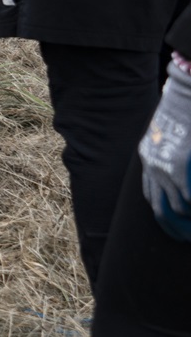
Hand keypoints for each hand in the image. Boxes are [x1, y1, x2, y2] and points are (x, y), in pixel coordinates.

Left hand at [140, 57, 190, 240]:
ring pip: (174, 206)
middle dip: (172, 227)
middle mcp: (152, 166)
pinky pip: (187, 197)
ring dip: (187, 222)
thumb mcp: (172, 137)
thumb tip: (181, 175)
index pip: (151, 195)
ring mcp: (164, 167)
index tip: (173, 229)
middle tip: (184, 240)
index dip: (163, 215)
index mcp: (149, 159)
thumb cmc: (184, 114)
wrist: (185, 96)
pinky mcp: (178, 166)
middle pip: (158, 208)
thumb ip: (174, 157)